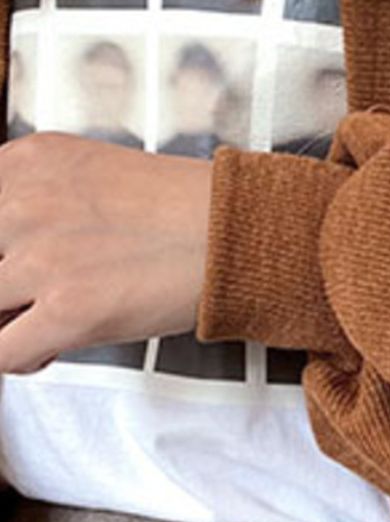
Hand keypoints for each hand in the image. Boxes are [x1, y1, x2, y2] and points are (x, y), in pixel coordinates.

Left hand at [0, 131, 213, 373]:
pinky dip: (18, 359)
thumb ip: (37, 197)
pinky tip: (47, 349)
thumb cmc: (183, 210)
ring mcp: (40, 257)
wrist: (235, 233)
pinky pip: (2, 354)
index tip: (17, 263)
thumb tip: (11, 248)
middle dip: (5, 287)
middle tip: (32, 295)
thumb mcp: (86, 173)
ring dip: (8, 321)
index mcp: (25, 163)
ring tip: (40, 322)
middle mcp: (22, 202)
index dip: (2, 248)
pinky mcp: (67, 310)